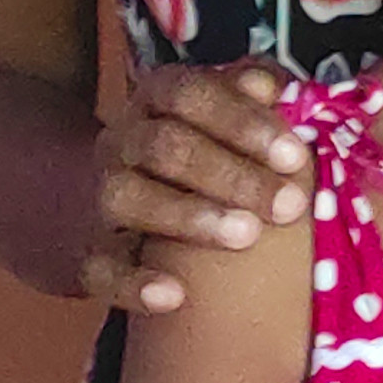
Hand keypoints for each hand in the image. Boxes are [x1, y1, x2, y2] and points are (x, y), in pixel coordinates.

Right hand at [85, 63, 311, 315]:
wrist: (105, 198)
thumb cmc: (195, 150)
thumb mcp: (220, 113)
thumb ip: (250, 95)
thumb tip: (269, 86)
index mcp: (155, 98)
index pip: (191, 95)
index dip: (242, 122)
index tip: (294, 156)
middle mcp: (121, 140)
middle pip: (165, 147)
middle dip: (232, 175)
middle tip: (289, 206)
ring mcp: (100, 195)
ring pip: (130, 198)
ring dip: (190, 217)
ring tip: (247, 236)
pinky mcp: (88, 251)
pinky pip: (100, 268)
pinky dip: (134, 284)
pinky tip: (175, 296)